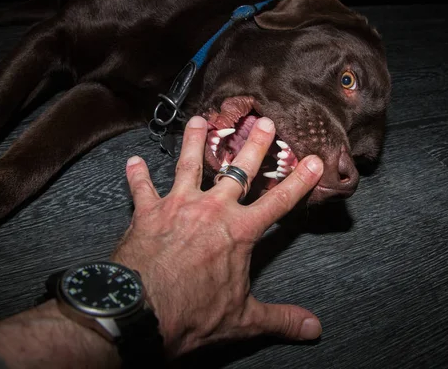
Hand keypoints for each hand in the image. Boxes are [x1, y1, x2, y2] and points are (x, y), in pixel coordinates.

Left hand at [111, 115, 323, 357]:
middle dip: (254, 144)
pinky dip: (137, 174)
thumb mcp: (242, 319)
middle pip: (238, 170)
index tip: (312, 160)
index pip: (279, 202)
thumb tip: (313, 329)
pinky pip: (142, 188)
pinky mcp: (147, 212)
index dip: (299, 181)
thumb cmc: (192, 314)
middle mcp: (212, 210)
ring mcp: (178, 206)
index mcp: (239, 232)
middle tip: (263, 120)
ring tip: (201, 119)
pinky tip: (133, 161)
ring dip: (196, 141)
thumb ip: (279, 318)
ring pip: (190, 165)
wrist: (141, 312)